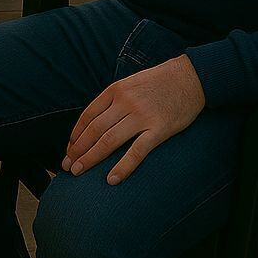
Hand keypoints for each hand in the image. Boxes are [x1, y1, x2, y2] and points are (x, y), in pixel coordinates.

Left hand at [62, 54, 205, 183]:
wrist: (191, 77)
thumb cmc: (159, 82)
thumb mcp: (130, 83)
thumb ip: (113, 100)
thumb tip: (95, 123)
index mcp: (115, 90)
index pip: (88, 116)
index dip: (75, 135)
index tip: (69, 150)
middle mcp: (125, 102)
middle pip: (94, 130)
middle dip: (78, 150)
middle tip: (67, 166)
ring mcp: (142, 116)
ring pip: (109, 141)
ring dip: (91, 158)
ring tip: (78, 172)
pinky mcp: (159, 129)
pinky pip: (136, 152)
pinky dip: (122, 167)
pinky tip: (111, 179)